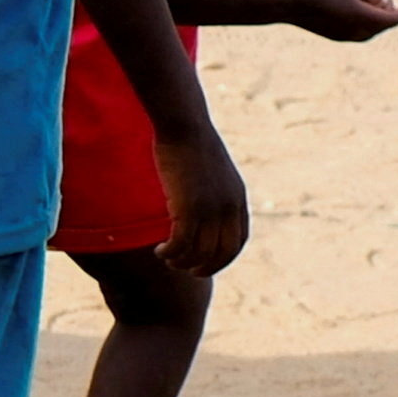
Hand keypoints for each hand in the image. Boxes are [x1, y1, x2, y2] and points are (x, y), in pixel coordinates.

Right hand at [159, 128, 249, 278]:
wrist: (185, 126)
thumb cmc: (192, 142)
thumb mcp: (211, 169)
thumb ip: (212, 190)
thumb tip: (201, 202)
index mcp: (238, 200)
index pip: (237, 242)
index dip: (222, 258)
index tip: (205, 264)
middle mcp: (228, 208)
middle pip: (222, 253)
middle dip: (204, 268)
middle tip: (186, 270)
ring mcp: (210, 209)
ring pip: (199, 252)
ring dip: (182, 261)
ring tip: (166, 258)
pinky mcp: (189, 207)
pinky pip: (181, 243)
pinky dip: (170, 252)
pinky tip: (159, 250)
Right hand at [287, 0, 397, 42]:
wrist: (291, 2)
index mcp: (363, 17)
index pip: (392, 20)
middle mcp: (357, 31)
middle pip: (382, 26)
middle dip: (387, 13)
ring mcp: (345, 36)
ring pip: (370, 32)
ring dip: (376, 20)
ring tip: (372, 4)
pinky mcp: (335, 36)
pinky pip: (358, 34)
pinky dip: (364, 24)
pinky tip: (357, 12)